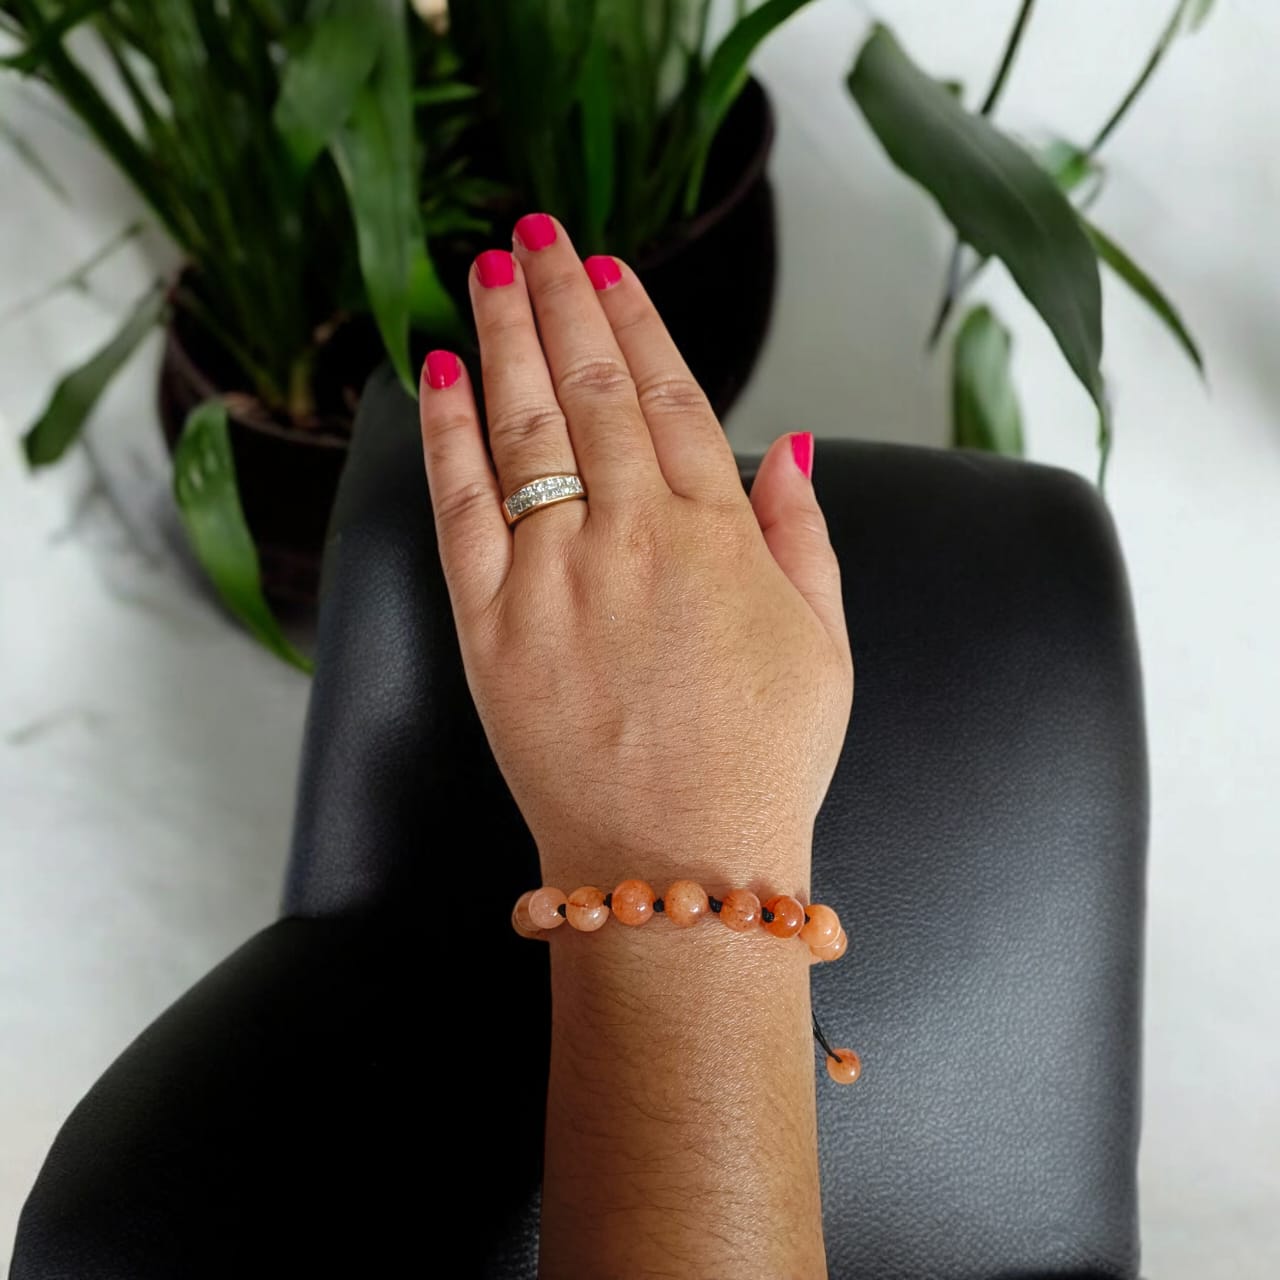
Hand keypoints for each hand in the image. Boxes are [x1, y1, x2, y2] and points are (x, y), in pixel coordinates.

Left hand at [418, 214, 851, 891]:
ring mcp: (551, 579)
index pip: (668, 397)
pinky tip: (441, 373)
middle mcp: (629, 537)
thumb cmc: (763, 764)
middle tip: (540, 231)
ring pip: (521, 427)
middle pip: (587, 389)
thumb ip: (802, 536)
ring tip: (487, 268)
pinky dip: (447, 436)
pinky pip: (461, 511)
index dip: (636, 324)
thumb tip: (789, 444)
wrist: (677, 865)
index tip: (610, 269)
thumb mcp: (825, 646)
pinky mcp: (489, 629)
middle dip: (563, 298)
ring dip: (504, 335)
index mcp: (714, 537)